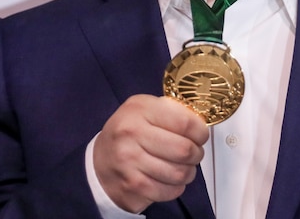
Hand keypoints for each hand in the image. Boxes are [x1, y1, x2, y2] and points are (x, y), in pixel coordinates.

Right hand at [93, 94, 208, 212]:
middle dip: (197, 154)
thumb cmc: (127, 134)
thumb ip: (170, 110)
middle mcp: (131, 134)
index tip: (200, 135)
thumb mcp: (142, 109)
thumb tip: (200, 122)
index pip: (184, 122)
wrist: (99, 163)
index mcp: (139, 109)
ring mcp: (131, 162)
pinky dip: (176, 187)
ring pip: (180, 173)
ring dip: (189, 172)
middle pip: (184, 149)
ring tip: (184, 167)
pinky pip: (170, 191)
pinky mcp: (133, 186)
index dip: (200, 131)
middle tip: (194, 153)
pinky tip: (170, 179)